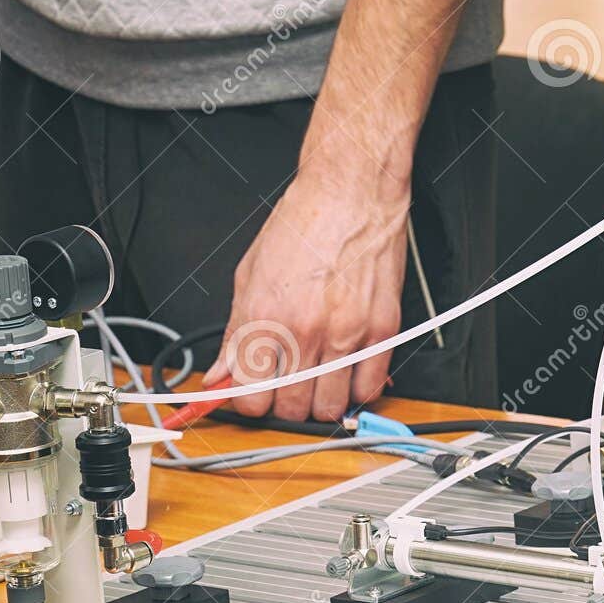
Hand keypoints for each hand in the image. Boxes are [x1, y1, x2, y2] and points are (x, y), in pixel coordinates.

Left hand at [205, 167, 409, 421]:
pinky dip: (357, 393)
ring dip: (321, 404)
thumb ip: (235, 330)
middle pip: (290, 408)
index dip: (249, 402)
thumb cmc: (304, 224)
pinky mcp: (381, 331)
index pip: (249, 394)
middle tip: (286, 389)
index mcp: (265, 316)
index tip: (255, 395)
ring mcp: (346, 334)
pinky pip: (369, 389)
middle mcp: (304, 330)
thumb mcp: (250, 274)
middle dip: (285, 406)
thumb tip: (222, 371)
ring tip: (318, 385)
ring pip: (330, 407)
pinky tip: (348, 377)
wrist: (351, 194)